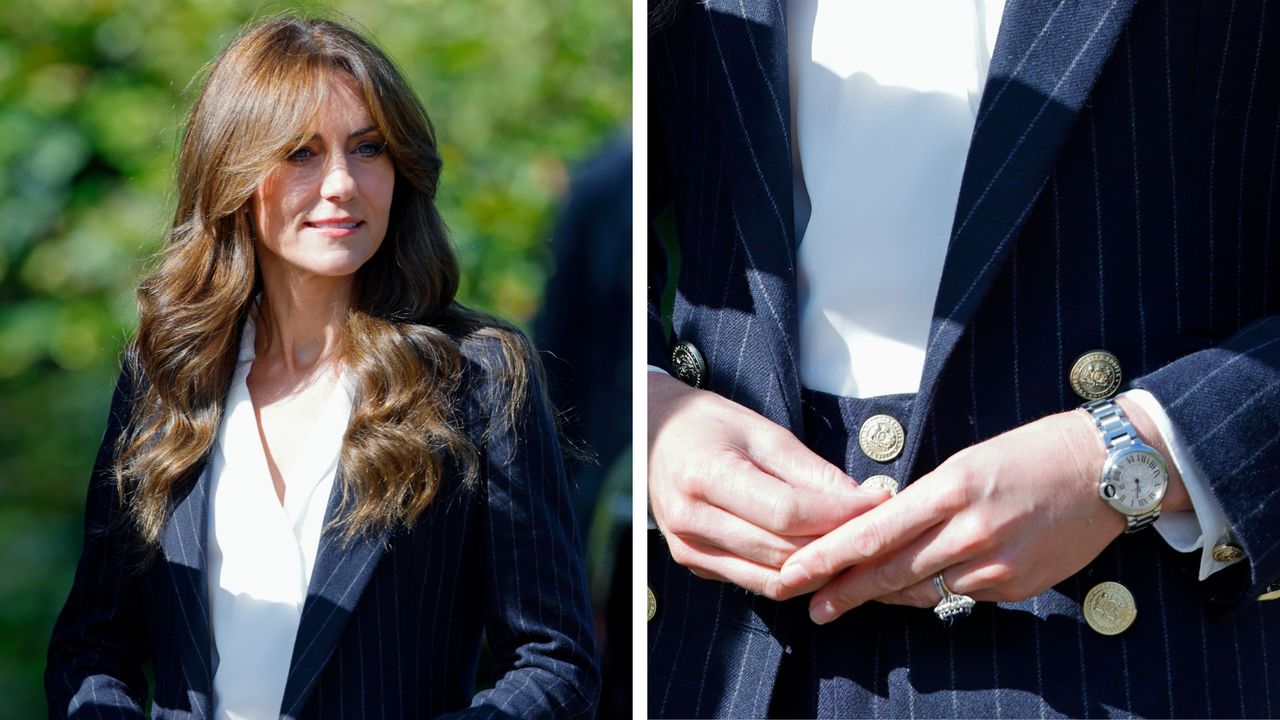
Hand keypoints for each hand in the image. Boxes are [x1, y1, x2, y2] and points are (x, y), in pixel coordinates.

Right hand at [648, 372, 888, 599]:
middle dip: (837, 545)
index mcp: (705, 476)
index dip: (839, 514)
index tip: (878, 502)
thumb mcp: (761, 430)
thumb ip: (810, 471)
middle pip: (783, 551)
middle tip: (879, 532)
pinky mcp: (694, 564)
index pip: (786, 512)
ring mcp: (689, 548)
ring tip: (855, 549)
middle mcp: (690, 520)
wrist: (653, 435)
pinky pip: (756, 582)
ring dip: (820, 569)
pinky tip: (819, 557)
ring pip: (773, 578)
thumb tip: (863, 501)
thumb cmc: (707, 424)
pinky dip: (793, 574)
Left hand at [777, 398, 1188, 622]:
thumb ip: (923, 502)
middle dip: (844, 592)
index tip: (795, 572)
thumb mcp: (965, 462)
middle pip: (890, 572)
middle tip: (811, 606)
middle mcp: (971, 532)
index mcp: (951, 489)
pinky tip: (917, 585)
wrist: (1107, 469)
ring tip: (853, 595)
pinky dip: (933, 592)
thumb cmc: (1029, 454)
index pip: (875, 533)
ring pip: (922, 592)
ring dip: (887, 593)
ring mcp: (996, 565)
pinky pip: (959, 597)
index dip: (829, 558)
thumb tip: (881, 534)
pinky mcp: (1017, 588)